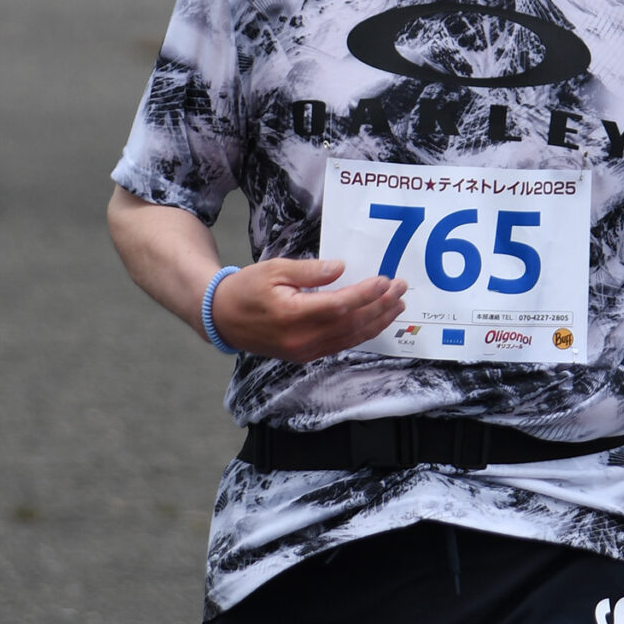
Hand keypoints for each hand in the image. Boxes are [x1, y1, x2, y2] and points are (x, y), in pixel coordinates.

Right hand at [211, 258, 404, 361]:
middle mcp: (302, 338)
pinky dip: (362, 333)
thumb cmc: (246, 288)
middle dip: (380, 307)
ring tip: (397, 305)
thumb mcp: (274, 269)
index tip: (384, 280)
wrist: (222, 318)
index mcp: (293, 315)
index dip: (366, 294)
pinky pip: (340, 344)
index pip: (340, 306)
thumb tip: (340, 268)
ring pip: (350, 338)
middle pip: (351, 324)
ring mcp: (304, 350)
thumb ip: (309, 270)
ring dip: (377, 322)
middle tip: (401, 289)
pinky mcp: (305, 355)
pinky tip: (375, 321)